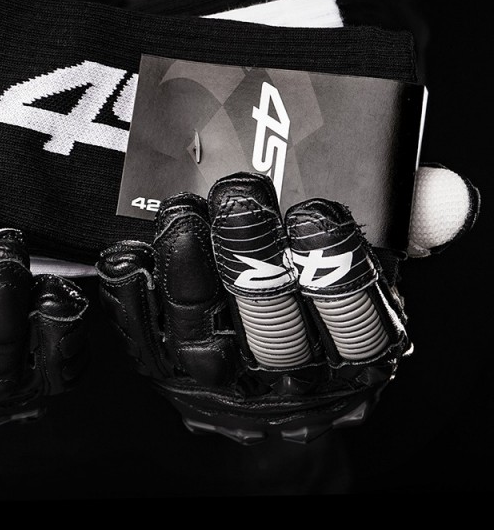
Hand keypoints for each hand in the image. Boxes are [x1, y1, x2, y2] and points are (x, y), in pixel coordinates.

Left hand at [96, 168, 478, 443]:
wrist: (262, 381)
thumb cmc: (320, 296)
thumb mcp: (369, 260)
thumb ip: (408, 222)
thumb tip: (447, 195)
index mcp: (352, 350)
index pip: (355, 322)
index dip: (336, 270)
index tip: (313, 212)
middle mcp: (289, 372)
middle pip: (273, 322)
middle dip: (254, 256)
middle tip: (240, 195)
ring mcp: (221, 377)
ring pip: (202, 328)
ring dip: (189, 266)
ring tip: (183, 211)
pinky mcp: (165, 369)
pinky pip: (142, 336)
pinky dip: (132, 293)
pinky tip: (129, 252)